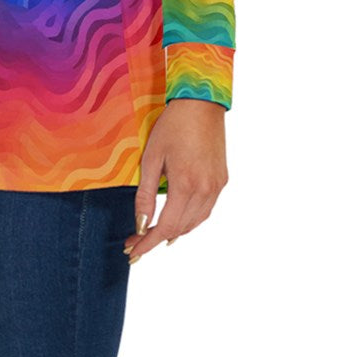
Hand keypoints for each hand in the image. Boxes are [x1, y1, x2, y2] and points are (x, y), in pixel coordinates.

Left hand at [123, 99, 227, 263]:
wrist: (201, 103)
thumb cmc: (173, 126)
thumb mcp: (152, 157)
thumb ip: (145, 193)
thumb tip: (139, 222)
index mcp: (186, 185)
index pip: (165, 227)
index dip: (148, 242)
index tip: (134, 252)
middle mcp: (205, 190)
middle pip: (180, 228)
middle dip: (156, 238)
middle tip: (136, 241)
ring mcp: (217, 186)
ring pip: (195, 222)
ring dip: (175, 231)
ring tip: (154, 234)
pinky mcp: (222, 180)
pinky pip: (206, 210)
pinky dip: (190, 219)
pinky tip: (178, 218)